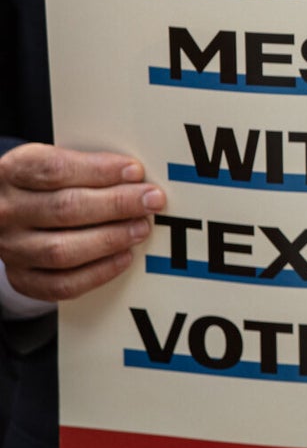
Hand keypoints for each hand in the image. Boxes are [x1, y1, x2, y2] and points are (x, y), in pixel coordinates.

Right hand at [0, 143, 163, 301]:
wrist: (7, 215)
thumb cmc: (42, 186)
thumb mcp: (52, 163)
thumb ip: (86, 166)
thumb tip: (136, 176)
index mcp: (11, 173)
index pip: (54, 170)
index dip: (99, 171)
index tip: (135, 171)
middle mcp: (5, 211)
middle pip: (64, 209)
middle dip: (116, 204)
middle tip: (151, 201)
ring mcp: (11, 248)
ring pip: (62, 250)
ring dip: (110, 239)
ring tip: (141, 228)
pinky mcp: (22, 278)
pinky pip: (62, 284)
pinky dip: (98, 272)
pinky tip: (124, 257)